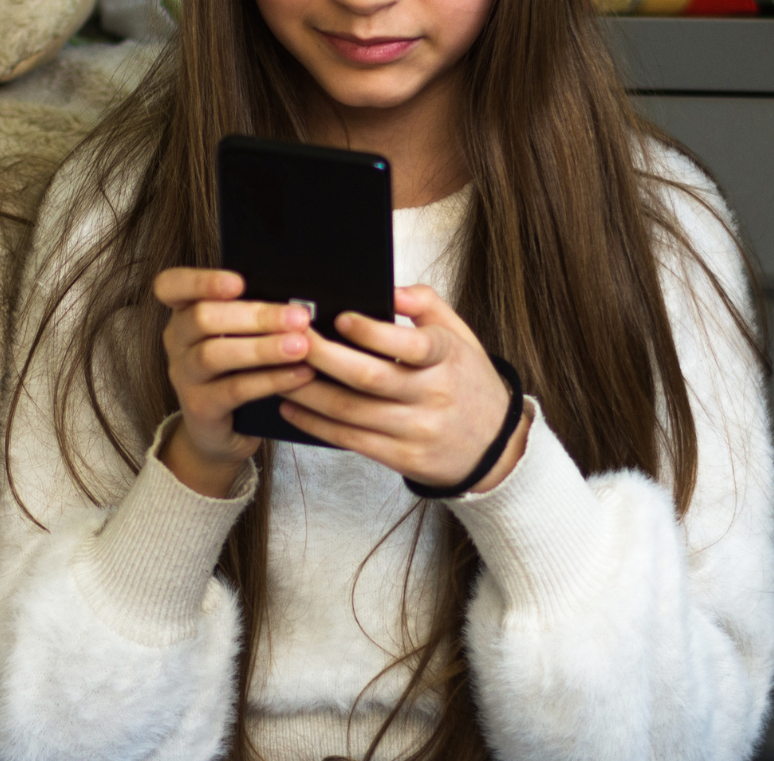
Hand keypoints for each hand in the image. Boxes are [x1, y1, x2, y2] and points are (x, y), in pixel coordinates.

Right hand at [152, 268, 316, 497]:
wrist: (224, 431)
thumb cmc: (239, 370)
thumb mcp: (242, 337)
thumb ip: (256, 316)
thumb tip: (299, 300)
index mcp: (184, 313)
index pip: (171, 285)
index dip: (200, 281)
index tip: (239, 282)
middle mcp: (177, 341)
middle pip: (202, 318)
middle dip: (255, 316)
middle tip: (299, 317)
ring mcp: (184, 375)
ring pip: (214, 354)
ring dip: (262, 349)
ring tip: (301, 346)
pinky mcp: (200, 407)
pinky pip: (234, 389)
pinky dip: (270, 380)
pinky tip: (300, 374)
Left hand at [279, 285, 530, 493]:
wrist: (495, 448)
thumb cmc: (468, 383)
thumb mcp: (460, 336)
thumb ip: (426, 304)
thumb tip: (389, 288)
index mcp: (447, 358)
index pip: (410, 345)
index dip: (372, 332)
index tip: (339, 316)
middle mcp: (433, 395)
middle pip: (369, 378)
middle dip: (322, 357)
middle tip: (290, 340)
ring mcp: (417, 430)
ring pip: (351, 411)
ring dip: (307, 392)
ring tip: (278, 372)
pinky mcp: (403, 458)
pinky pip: (351, 440)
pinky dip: (316, 424)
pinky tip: (293, 407)